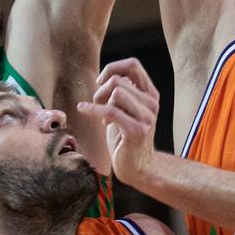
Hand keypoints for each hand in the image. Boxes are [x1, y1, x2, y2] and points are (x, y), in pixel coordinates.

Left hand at [77, 58, 160, 186]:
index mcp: (151, 94)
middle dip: (100, 89)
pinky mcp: (136, 132)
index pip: (133, 65)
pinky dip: (92, 109)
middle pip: (119, 80)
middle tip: (97, 104)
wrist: (138, 169)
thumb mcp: (128, 110)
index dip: (113, 68)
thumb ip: (125, 92)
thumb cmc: (127, 138)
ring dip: (100, 101)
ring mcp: (146, 118)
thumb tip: (109, 75)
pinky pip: (110, 111)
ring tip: (100, 114)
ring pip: (116, 92)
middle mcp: (152, 104)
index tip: (100, 81)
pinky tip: (83, 109)